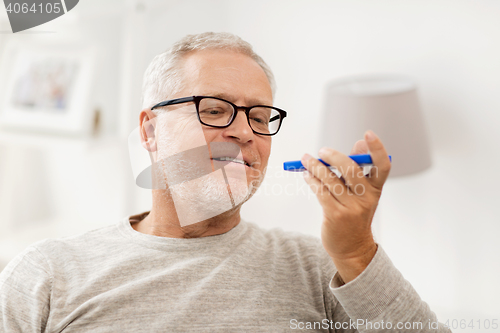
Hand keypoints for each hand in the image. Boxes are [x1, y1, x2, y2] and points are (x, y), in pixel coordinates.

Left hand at [301, 130, 390, 282]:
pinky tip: (307, 176)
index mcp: (375, 189)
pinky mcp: (335, 215)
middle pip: (351, 169)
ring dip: (315, 167)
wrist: (352, 248)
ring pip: (331, 180)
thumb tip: (359, 144)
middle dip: (333, 156)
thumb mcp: (363, 194)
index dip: (377, 149)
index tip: (368, 134)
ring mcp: (351, 207)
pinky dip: (312, 181)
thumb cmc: (354, 215)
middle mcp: (366, 197)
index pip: (382, 166)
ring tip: (306, 160)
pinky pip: (321, 192)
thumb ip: (360, 169)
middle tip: (321, 151)